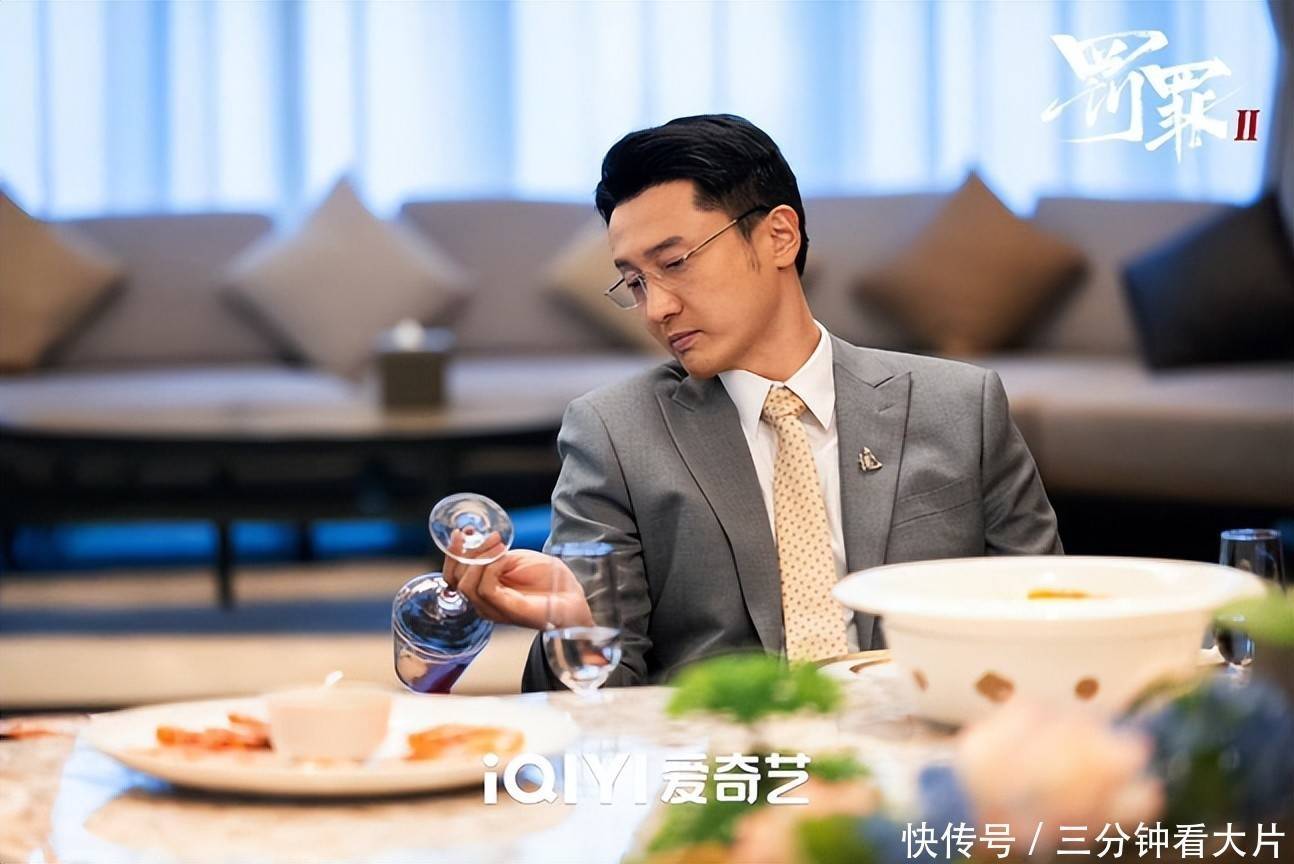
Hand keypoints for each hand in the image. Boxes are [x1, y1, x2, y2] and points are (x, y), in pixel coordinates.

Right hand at [443, 533, 591, 630]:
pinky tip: (504, 557)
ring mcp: (493, 609)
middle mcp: (483, 602)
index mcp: (482, 589)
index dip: (451, 554)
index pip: (452, 577)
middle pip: (454, 580)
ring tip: (498, 543)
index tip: (460, 532)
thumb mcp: (515, 559)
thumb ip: (493, 555)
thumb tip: (476, 541)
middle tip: (476, 534)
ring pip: (467, 585)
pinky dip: (491, 567)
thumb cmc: (547, 579)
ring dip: (479, 558)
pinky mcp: (507, 611)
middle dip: (462, 552)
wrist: (572, 596)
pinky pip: (487, 589)